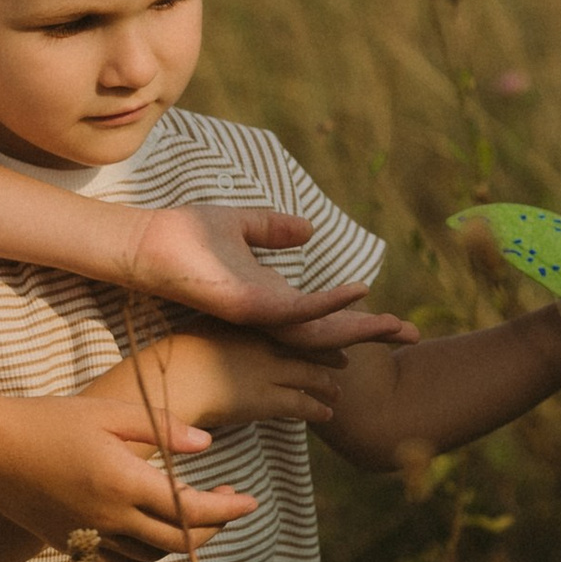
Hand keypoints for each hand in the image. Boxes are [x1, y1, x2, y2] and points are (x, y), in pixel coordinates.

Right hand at [0, 387, 260, 559]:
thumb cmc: (48, 419)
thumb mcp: (109, 412)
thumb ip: (163, 428)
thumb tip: (208, 446)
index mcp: (125, 482)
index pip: (193, 509)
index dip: (229, 510)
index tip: (250, 501)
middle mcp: (111, 518)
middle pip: (181, 542)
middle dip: (215, 528)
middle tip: (229, 505)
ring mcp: (90, 536)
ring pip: (153, 557)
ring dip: (182, 542)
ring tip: (193, 516)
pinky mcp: (71, 544)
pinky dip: (146, 555)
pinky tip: (152, 533)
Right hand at [116, 321, 351, 436]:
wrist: (173, 380)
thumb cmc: (174, 359)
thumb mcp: (201, 330)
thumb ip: (221, 331)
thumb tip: (227, 339)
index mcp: (249, 323)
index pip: (290, 325)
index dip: (310, 332)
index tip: (323, 335)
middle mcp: (264, 343)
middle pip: (307, 347)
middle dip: (327, 356)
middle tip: (343, 362)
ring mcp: (268, 370)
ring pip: (310, 376)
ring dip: (327, 385)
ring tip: (337, 392)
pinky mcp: (267, 399)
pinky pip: (302, 404)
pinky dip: (317, 409)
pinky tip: (326, 415)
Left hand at [120, 200, 387, 345]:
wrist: (147, 244)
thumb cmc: (185, 236)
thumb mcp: (243, 225)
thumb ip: (275, 228)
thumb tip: (309, 228)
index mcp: (272, 297)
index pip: (325, 315)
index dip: (360, 317)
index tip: (395, 321)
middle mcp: (270, 314)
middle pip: (331, 332)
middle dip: (372, 334)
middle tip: (413, 336)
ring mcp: (261, 315)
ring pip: (320, 331)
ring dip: (358, 325)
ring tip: (394, 323)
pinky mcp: (250, 308)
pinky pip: (297, 310)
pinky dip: (329, 302)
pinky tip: (357, 290)